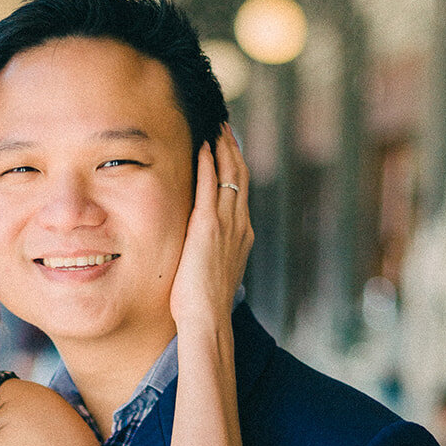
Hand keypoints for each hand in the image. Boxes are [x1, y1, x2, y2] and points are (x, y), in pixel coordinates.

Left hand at [169, 125, 252, 331]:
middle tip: (224, 126)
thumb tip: (205, 247)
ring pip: (230, 176)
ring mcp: (226, 225)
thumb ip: (213, 252)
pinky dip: (208, 164)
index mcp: (242, 234)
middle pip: (240, 176)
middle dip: (233, 148)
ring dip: (223, 149)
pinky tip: (203, 148)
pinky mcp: (207, 227)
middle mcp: (239, 225)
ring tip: (215, 127)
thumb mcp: (214, 271)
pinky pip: (210, 187)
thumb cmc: (205, 305)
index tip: (228, 147)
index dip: (236, 166)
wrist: (208, 319)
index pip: (240, 191)